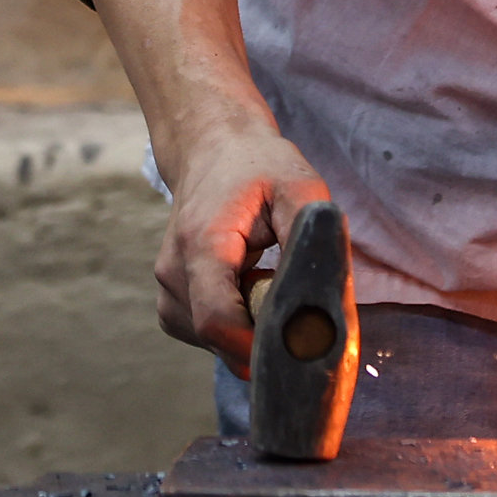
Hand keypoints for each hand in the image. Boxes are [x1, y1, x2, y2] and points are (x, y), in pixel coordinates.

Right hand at [156, 120, 330, 368]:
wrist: (214, 147)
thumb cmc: (259, 166)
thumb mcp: (300, 187)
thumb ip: (315, 240)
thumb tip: (328, 302)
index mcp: (202, 244)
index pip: (216, 323)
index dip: (257, 348)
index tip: (297, 347)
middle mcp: (173, 271)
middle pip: (218, 339)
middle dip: (263, 337)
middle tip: (298, 308)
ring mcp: (167, 287)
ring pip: (213, 343)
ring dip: (249, 329)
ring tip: (268, 282)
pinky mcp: (172, 299)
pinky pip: (206, 335)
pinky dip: (235, 325)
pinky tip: (249, 290)